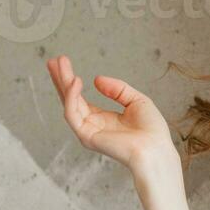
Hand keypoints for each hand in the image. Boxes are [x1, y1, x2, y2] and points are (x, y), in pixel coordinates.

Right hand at [45, 55, 175, 172]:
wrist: (157, 148)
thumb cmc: (152, 130)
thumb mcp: (136, 101)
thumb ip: (118, 89)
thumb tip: (96, 79)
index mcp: (103, 119)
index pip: (80, 98)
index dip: (71, 81)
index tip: (63, 62)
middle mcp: (92, 125)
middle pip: (70, 99)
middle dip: (61, 79)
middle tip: (53, 61)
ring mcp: (88, 131)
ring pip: (69, 104)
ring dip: (63, 83)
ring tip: (59, 64)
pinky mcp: (86, 136)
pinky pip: (72, 114)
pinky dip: (72, 96)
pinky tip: (75, 81)